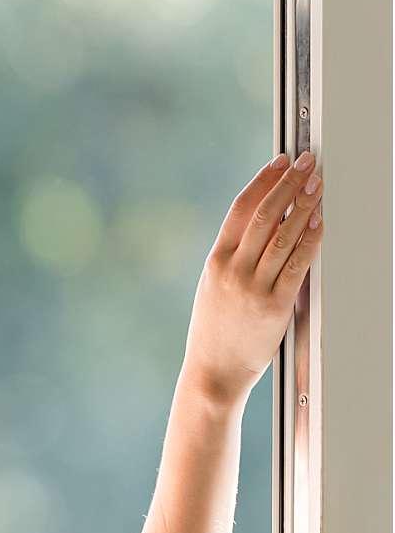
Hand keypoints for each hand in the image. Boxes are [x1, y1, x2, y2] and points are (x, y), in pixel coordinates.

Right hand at [180, 150, 324, 406]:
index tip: (280, 162)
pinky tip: (320, 221)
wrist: (212, 371)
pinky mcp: (274, 306)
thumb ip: (236, 257)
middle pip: (263, 215)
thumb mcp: (215, 287)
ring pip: (282, 236)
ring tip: (319, 184)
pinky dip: (310, 239)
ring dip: (304, 206)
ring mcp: (253, 288)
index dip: (262, 181)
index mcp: (214, 262)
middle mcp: (232, 271)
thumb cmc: (215, 330)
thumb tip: (269, 224)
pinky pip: (296, 264)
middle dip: (288, 184)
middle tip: (306, 162)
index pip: (239, 210)